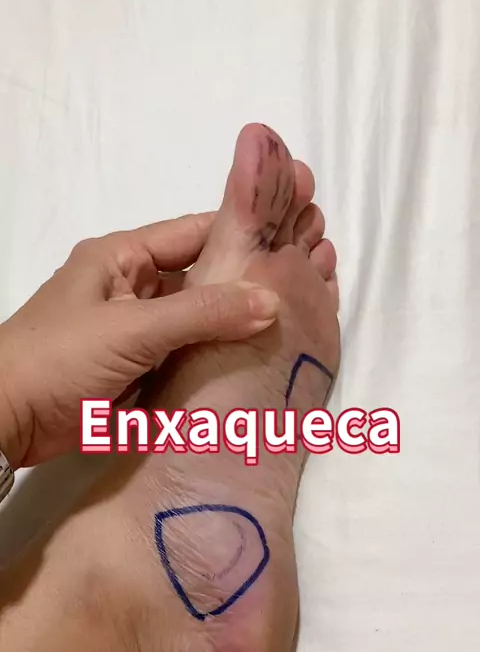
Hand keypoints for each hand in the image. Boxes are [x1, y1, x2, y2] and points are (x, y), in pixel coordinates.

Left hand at [0, 213, 278, 468]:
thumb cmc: (60, 359)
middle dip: (247, 284)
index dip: (244, 231)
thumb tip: (274, 301)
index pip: (195, 232)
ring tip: (290, 326)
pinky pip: (183, 355)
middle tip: (305, 287)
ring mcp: (133, 330)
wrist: (6, 420)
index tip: (296, 235)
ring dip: (233, 326)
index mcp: (124, 257)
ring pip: (195, 320)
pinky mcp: (135, 368)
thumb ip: (203, 314)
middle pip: (200, 278)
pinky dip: (211, 358)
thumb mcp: (133, 329)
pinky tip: (251, 363)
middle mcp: (132, 287)